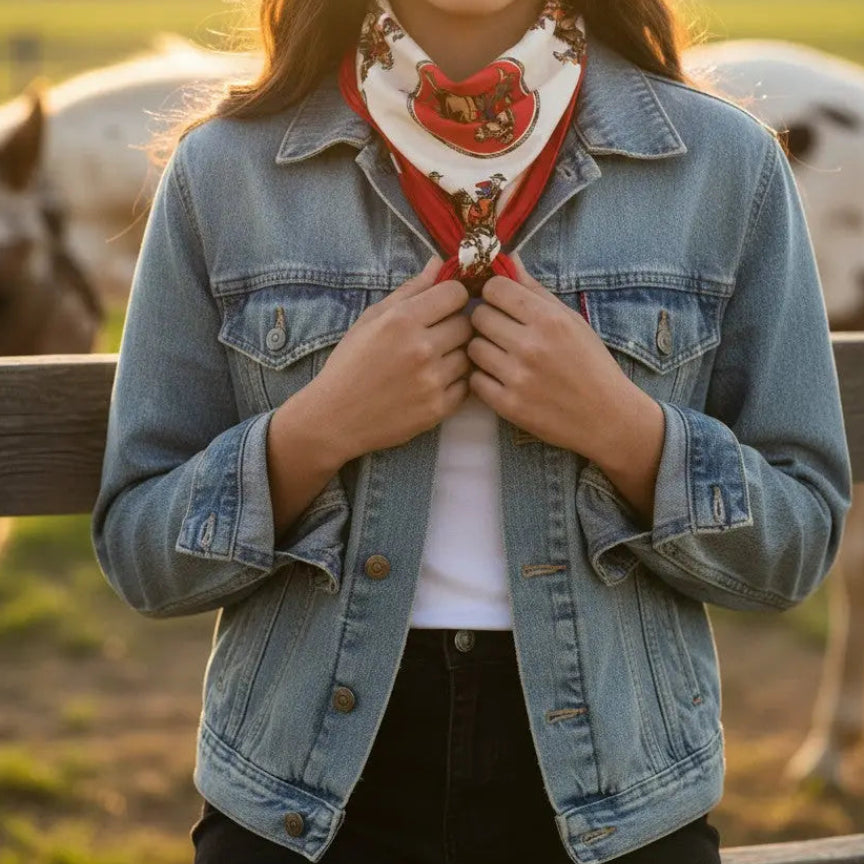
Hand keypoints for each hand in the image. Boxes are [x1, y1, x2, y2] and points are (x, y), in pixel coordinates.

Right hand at [307, 256, 472, 461]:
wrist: (335, 418)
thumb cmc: (350, 364)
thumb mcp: (371, 319)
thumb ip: (409, 290)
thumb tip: (439, 262)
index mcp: (402, 321)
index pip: (456, 294)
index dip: (452, 297)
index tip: (443, 305)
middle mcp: (421, 349)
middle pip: (467, 324)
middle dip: (456, 325)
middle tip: (437, 335)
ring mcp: (433, 381)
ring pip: (470, 355)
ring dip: (456, 354)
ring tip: (433, 361)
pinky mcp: (439, 408)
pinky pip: (467, 385)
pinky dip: (455, 382)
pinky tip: (432, 382)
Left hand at [467, 254, 663, 520]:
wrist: (607, 417)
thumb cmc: (591, 364)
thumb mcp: (571, 321)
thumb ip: (536, 291)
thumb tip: (507, 259)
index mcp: (549, 320)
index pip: (495, 289)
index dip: (494, 293)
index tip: (500, 302)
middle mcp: (531, 346)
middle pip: (478, 316)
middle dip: (485, 319)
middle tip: (499, 330)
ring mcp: (518, 377)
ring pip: (472, 347)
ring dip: (482, 348)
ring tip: (500, 355)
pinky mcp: (508, 405)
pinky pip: (474, 380)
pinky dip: (483, 378)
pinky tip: (500, 378)